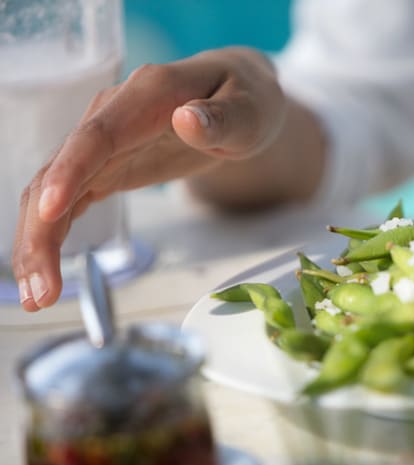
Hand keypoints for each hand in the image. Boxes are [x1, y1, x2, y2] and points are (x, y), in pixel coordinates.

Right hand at [13, 47, 304, 311]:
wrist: (236, 95)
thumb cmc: (246, 100)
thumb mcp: (250, 111)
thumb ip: (222, 118)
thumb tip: (188, 120)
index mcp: (148, 95)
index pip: (99, 135)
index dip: (70, 171)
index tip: (49, 210)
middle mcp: (113, 113)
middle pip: (62, 170)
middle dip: (42, 230)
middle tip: (41, 288)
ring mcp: (103, 141)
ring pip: (53, 190)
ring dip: (38, 242)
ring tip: (38, 295)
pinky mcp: (105, 165)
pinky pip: (69, 200)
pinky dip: (52, 236)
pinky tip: (47, 274)